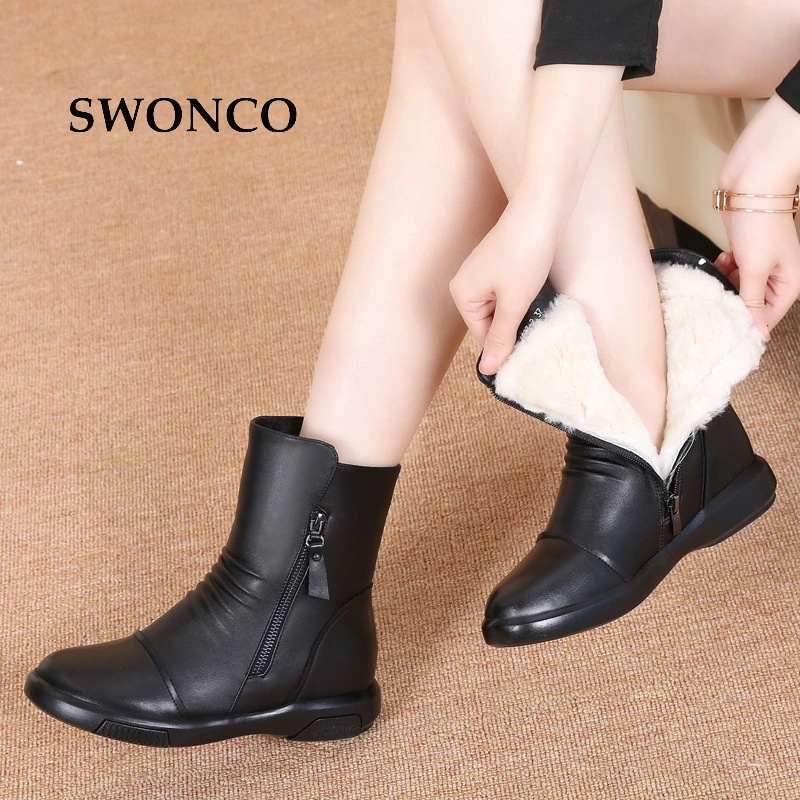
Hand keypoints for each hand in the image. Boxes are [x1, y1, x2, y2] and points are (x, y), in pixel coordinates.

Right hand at [448, 64, 622, 375]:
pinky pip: (507, 291)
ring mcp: (482, 271)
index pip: (483, 334)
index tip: (529, 339)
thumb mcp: (514, 303)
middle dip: (513, 322)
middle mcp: (465, 283)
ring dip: (520, 308)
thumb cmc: (524, 255)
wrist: (540, 211)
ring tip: (537, 299)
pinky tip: (536, 287)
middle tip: (536, 317)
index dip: (506, 340)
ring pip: (501, 306)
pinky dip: (522, 294)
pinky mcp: (498, 262)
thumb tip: (489, 370)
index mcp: (461, 294)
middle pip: (490, 321)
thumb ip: (501, 338)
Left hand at [713, 213, 799, 341]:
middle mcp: (776, 275)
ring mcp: (759, 263)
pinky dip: (723, 268)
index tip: (727, 325)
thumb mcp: (755, 269)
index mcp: (788, 283)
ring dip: (726, 283)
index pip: (768, 318)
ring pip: (738, 287)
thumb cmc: (761, 222)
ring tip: (723, 271)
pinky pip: (731, 271)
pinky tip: (722, 258)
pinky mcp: (743, 251)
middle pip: (751, 303)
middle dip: (733, 299)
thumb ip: (753, 302)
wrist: (753, 183)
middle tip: (719, 294)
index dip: (748, 323)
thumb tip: (760, 334)